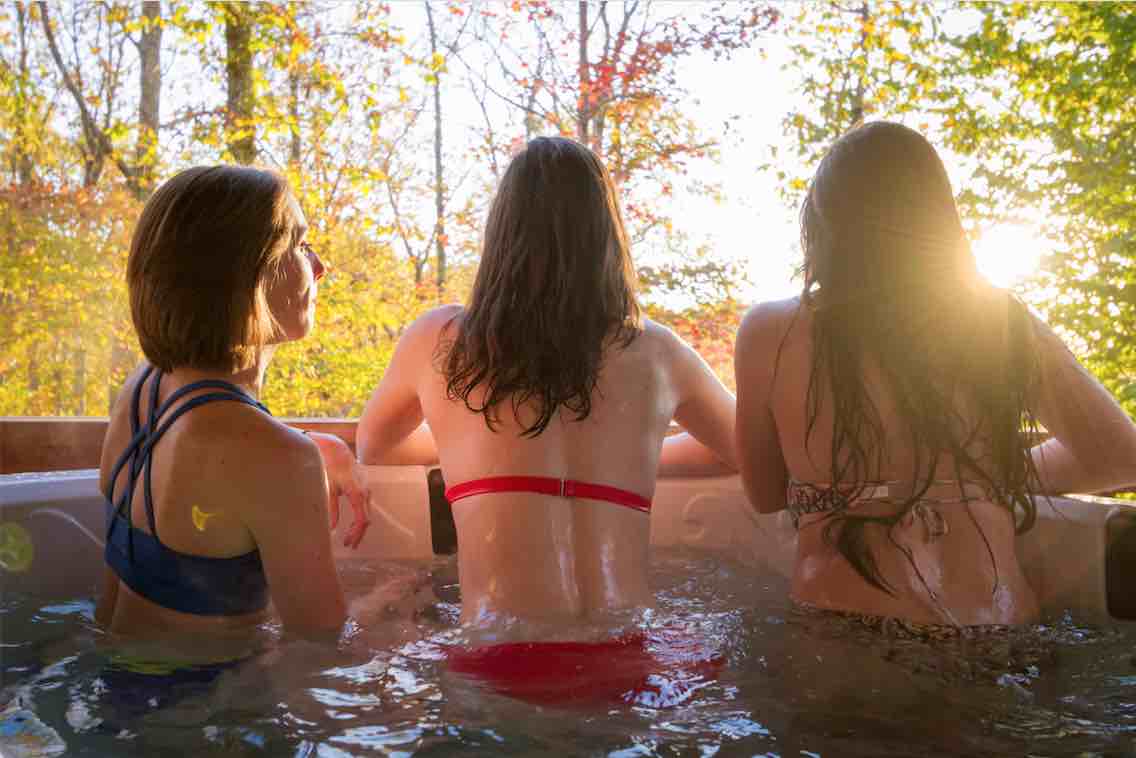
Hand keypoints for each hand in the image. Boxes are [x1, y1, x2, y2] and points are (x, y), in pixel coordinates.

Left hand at [306, 431, 369, 548]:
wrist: (337, 451)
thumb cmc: (331, 468)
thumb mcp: (328, 488)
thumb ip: (331, 508)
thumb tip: (331, 527)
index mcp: (357, 493)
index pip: (362, 519)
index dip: (356, 533)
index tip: (348, 542)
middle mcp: (365, 492)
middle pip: (366, 519)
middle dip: (358, 534)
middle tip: (348, 545)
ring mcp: (367, 490)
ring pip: (367, 513)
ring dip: (359, 527)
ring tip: (349, 538)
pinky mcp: (364, 489)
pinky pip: (365, 507)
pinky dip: (359, 518)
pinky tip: (352, 525)